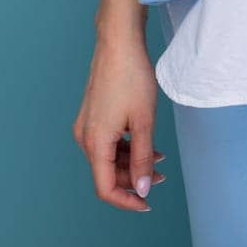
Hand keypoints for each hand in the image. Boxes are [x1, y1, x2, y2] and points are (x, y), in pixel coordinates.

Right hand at [72, 31, 165, 212]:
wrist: (118, 42)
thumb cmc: (132, 77)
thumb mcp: (144, 121)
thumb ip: (142, 158)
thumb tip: (143, 188)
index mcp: (94, 142)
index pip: (105, 188)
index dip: (126, 201)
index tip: (147, 203)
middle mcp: (84, 137)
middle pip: (107, 173)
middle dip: (134, 180)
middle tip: (162, 177)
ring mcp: (86, 125)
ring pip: (107, 158)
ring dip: (131, 163)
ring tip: (159, 158)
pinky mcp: (92, 115)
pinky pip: (107, 142)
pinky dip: (125, 148)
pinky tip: (145, 143)